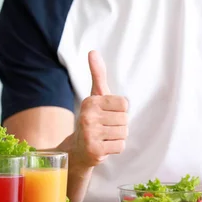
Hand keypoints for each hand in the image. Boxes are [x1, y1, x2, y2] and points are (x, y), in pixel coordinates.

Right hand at [71, 51, 127, 169]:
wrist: (77, 149)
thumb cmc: (93, 119)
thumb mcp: (95, 96)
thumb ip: (97, 74)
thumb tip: (93, 52)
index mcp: (91, 101)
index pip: (124, 104)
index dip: (120, 111)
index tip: (108, 114)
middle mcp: (88, 116)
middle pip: (125, 119)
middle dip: (119, 125)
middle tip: (106, 127)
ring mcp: (90, 134)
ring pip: (123, 133)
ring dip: (118, 137)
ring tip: (105, 136)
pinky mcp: (94, 150)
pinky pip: (120, 146)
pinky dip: (115, 148)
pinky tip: (104, 146)